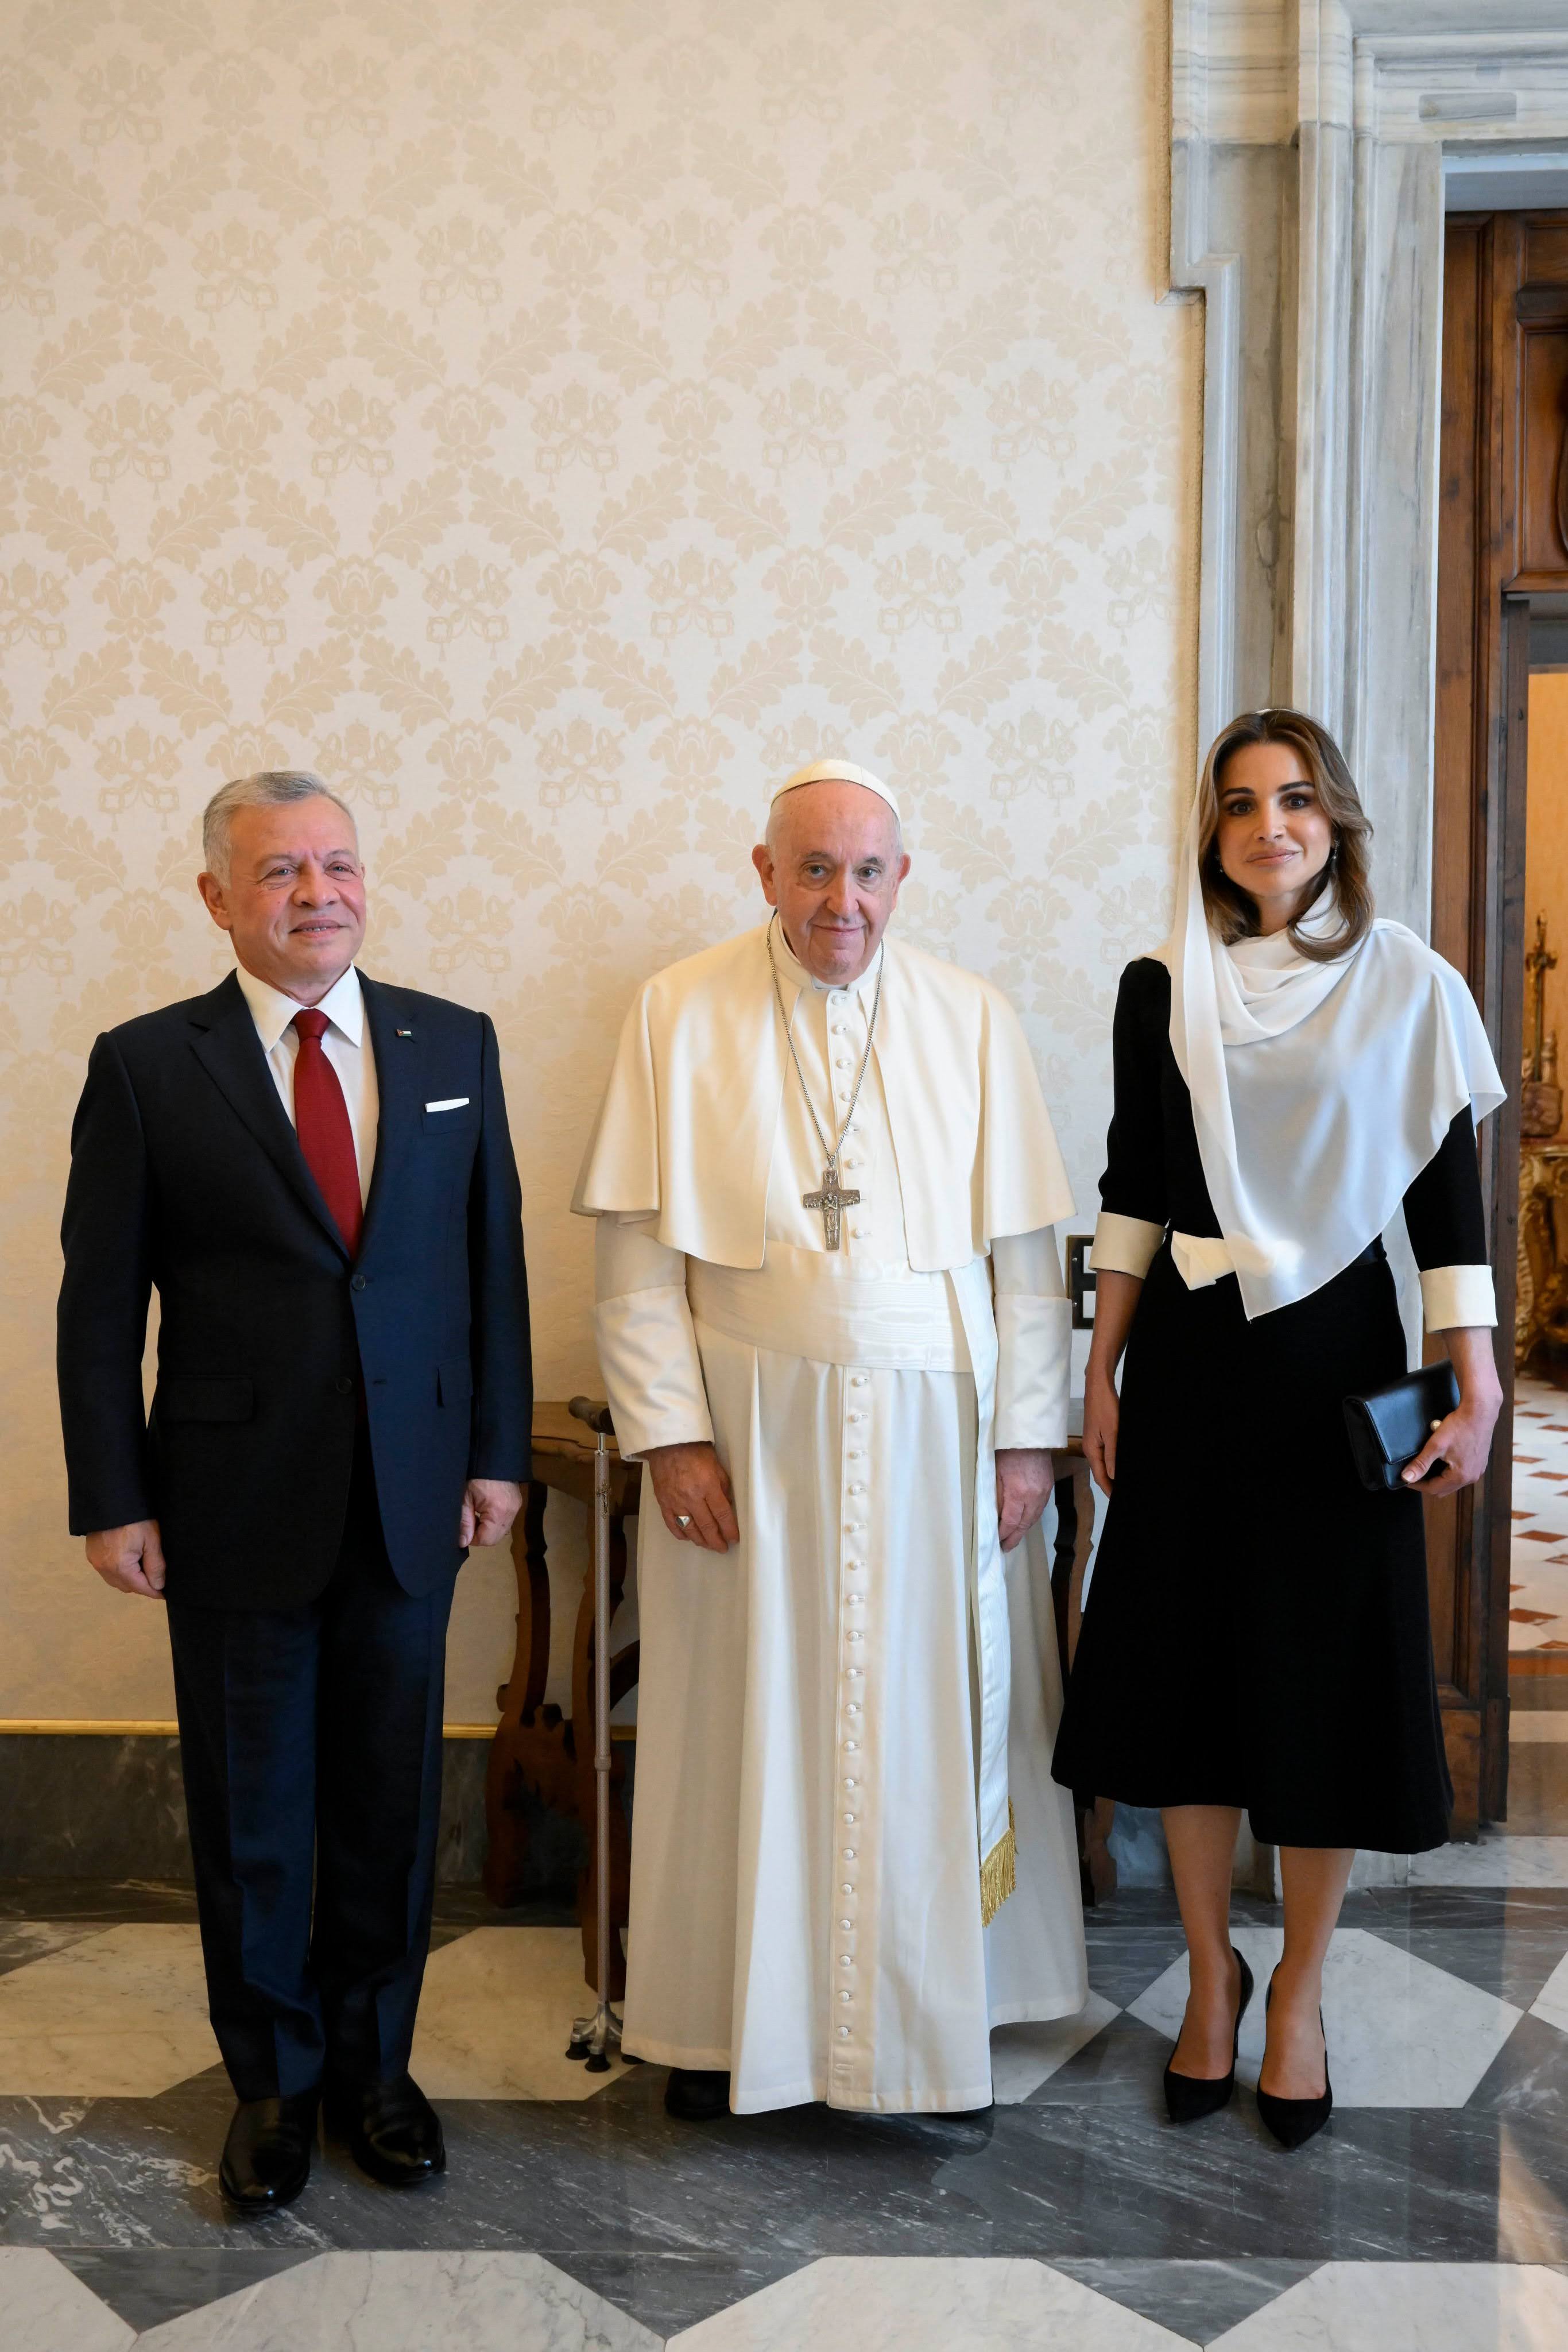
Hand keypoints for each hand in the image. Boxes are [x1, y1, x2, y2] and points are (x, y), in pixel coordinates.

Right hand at [85, 1520, 165, 1598]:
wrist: (111, 1498)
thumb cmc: (134, 1517)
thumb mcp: (152, 1540)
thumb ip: (156, 1565)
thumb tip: (158, 1586)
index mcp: (119, 1566)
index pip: (141, 1588)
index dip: (155, 1592)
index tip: (165, 1594)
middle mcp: (104, 1568)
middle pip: (127, 1587)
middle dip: (143, 1586)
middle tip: (158, 1580)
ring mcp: (95, 1562)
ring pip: (116, 1581)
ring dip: (130, 1580)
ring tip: (145, 1570)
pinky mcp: (92, 1554)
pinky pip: (107, 1571)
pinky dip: (119, 1572)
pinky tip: (130, 1563)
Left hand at [460, 1478, 522, 1547]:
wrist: (494, 1456)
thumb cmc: (476, 1476)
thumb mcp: (465, 1498)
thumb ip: (464, 1522)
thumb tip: (463, 1543)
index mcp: (498, 1512)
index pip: (487, 1540)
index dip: (473, 1538)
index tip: (465, 1528)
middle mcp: (511, 1513)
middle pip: (496, 1538)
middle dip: (481, 1534)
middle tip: (471, 1521)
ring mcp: (516, 1508)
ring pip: (501, 1531)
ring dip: (488, 1528)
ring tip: (478, 1514)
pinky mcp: (517, 1503)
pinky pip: (506, 1521)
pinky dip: (495, 1521)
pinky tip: (486, 1510)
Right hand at [643, 1440, 738, 1552]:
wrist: (668, 1444)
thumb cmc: (695, 1451)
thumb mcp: (717, 1466)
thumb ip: (723, 1487)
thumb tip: (727, 1506)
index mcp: (708, 1486)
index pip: (722, 1514)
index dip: (729, 1529)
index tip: (734, 1538)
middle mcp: (691, 1497)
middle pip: (706, 1526)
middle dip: (716, 1540)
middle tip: (722, 1548)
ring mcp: (675, 1501)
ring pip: (689, 1528)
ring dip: (700, 1540)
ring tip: (708, 1545)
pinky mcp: (663, 1502)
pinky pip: (672, 1524)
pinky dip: (681, 1534)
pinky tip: (688, 1538)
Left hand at [996, 1447, 1054, 1550]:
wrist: (1029, 1437)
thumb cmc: (1007, 1452)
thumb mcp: (995, 1474)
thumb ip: (996, 1497)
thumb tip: (994, 1516)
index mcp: (1018, 1492)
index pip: (1011, 1521)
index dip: (1004, 1533)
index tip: (997, 1541)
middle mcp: (1034, 1496)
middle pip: (1025, 1524)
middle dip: (1014, 1537)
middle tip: (1006, 1547)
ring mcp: (1044, 1492)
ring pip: (1034, 1518)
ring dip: (1023, 1529)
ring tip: (1014, 1538)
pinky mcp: (1049, 1487)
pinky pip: (1040, 1509)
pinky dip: (1031, 1518)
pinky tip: (1024, 1522)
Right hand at [1082, 1370, 1119, 1497]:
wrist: (1098, 1387)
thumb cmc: (1105, 1409)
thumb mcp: (1112, 1432)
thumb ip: (1112, 1455)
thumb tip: (1112, 1475)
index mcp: (1091, 1450)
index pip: (1100, 1476)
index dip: (1109, 1489)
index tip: (1118, 1500)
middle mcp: (1090, 1448)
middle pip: (1099, 1472)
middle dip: (1109, 1484)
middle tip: (1121, 1494)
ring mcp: (1092, 1441)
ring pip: (1101, 1463)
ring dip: (1110, 1474)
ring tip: (1120, 1483)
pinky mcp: (1096, 1435)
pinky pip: (1103, 1454)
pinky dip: (1110, 1463)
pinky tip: (1117, 1464)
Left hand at [1401, 1399, 1498, 1497]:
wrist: (1480, 1412)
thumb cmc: (1460, 1426)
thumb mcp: (1436, 1445)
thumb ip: (1421, 1463)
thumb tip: (1406, 1477)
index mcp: (1461, 1476)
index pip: (1433, 1489)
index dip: (1416, 1485)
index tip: (1405, 1480)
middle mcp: (1472, 1477)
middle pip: (1443, 1489)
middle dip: (1427, 1484)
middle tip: (1413, 1475)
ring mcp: (1478, 1471)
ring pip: (1453, 1483)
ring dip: (1438, 1478)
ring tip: (1425, 1468)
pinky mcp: (1480, 1463)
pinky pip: (1461, 1475)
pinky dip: (1449, 1473)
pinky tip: (1442, 1463)